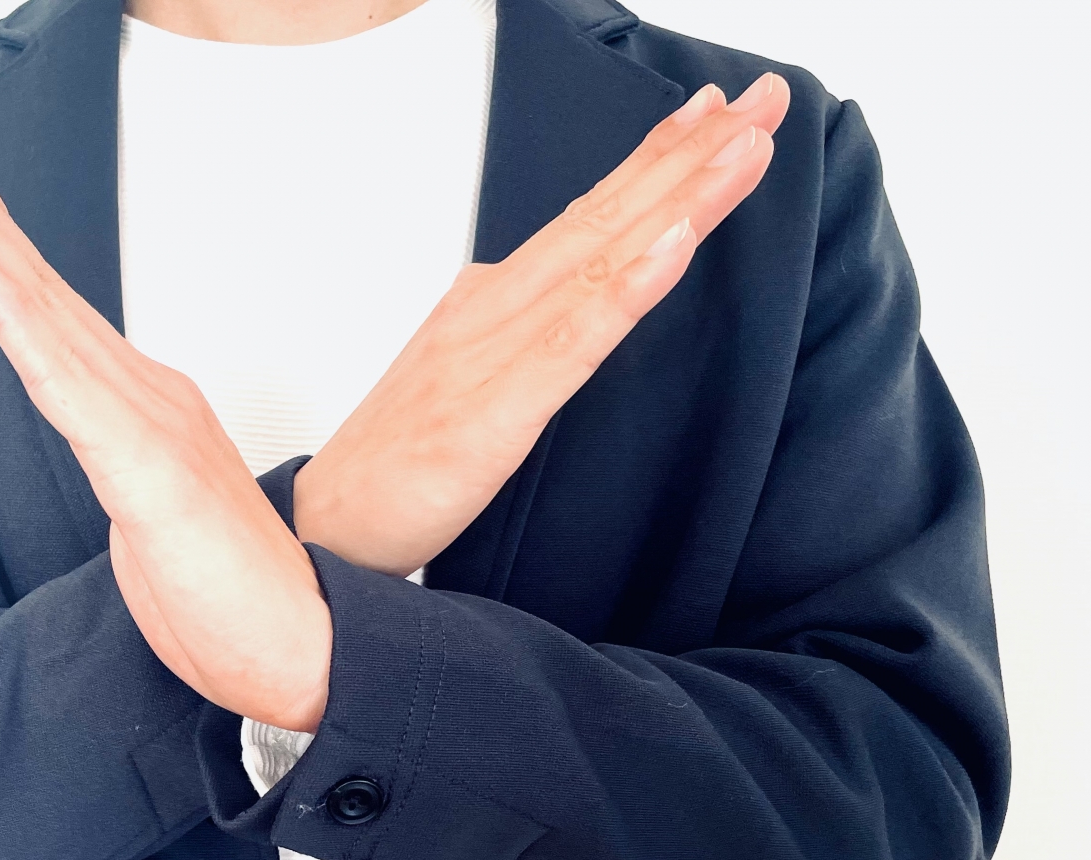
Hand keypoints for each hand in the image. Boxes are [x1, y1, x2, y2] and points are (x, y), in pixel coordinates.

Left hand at [0, 100, 332, 730]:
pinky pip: (69, 388)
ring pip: (46, 318)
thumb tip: (96, 448)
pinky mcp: (150, 474)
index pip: (50, 313)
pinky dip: (22, 322)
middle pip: (41, 289)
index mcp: (145, 408)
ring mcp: (151, 430)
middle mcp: (149, 398)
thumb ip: (121, 469)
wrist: (303, 653)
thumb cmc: (232, 596)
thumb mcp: (152, 522)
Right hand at [294, 73, 792, 577]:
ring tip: (739, 150)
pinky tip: (668, 250)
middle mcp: (492, 309)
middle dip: (688, 156)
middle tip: (762, 100)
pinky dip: (624, 290)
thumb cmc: (393, 460)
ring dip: (675, 201)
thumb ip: (520, 334)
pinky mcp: (495, 413)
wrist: (328, 528)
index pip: (587, 217)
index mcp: (489, 300)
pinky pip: (573, 344)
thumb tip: (571, 294)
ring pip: (601, 263)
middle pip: (605, 219)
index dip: (657, 162)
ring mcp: (491, 355)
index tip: (721, 115)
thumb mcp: (467, 381)